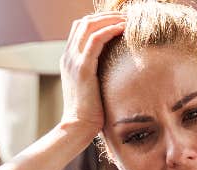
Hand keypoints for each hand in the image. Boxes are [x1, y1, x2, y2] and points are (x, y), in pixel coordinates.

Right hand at [59, 11, 125, 135]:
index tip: (119, 22)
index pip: (80, 28)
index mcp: (69, 60)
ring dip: (110, 19)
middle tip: (126, 17)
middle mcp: (68, 57)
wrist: (78, 127)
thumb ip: (97, 74)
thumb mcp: (92, 88)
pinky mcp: (82, 69)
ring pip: (88, 25)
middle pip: (84, 22)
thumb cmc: (90, 113)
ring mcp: (73, 61)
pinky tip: (123, 29)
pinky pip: (95, 39)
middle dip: (106, 16)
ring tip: (127, 20)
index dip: (99, 20)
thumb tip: (114, 70)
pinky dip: (109, 29)